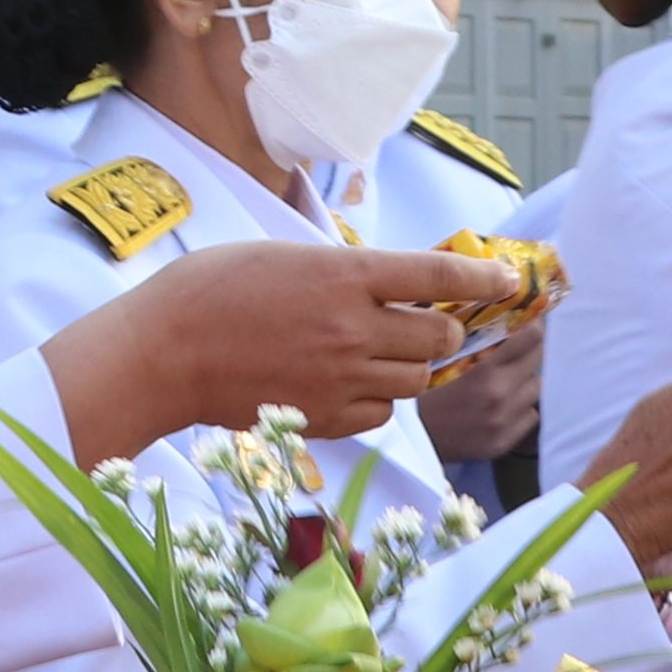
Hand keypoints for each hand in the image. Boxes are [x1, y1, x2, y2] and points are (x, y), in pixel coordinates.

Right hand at [51, 246, 494, 459]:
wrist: (162, 352)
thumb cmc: (211, 290)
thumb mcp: (284, 254)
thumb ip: (342, 270)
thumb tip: (386, 282)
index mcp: (345, 274)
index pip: (440, 276)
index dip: (485, 278)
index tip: (508, 279)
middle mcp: (354, 327)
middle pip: (440, 336)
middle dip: (441, 327)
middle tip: (423, 321)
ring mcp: (341, 377)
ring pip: (417, 379)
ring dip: (412, 364)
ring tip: (382, 352)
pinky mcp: (323, 417)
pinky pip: (383, 414)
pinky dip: (381, 400)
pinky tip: (355, 384)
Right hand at [419, 321, 545, 464]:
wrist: (412, 437)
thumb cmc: (427, 393)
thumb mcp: (450, 362)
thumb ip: (484, 349)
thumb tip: (514, 328)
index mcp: (485, 373)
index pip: (531, 339)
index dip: (535, 331)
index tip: (532, 329)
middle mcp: (499, 396)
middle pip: (541, 365)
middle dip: (533, 357)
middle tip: (522, 356)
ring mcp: (504, 422)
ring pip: (538, 393)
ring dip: (527, 386)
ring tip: (509, 387)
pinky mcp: (504, 443)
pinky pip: (530, 418)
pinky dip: (522, 412)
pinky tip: (504, 411)